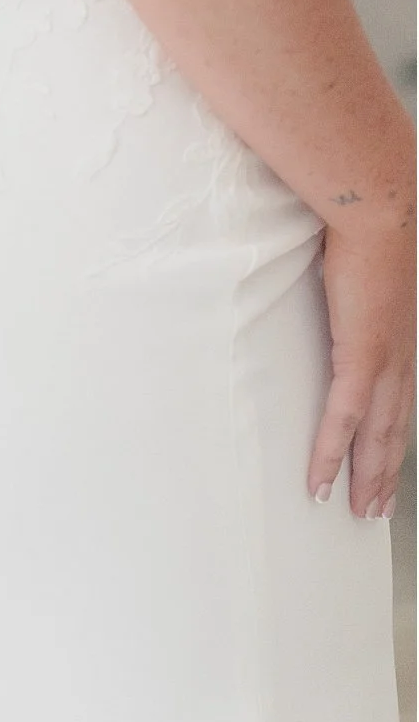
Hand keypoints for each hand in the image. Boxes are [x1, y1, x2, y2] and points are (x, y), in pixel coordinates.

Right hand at [309, 220, 414, 517]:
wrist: (378, 211)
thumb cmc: (368, 222)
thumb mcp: (360, 260)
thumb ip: (349, 280)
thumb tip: (331, 276)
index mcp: (400, 335)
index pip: (399, 398)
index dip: (393, 434)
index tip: (385, 460)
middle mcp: (400, 355)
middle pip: (393, 429)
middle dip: (384, 472)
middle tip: (376, 507)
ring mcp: (383, 361)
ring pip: (376, 436)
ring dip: (368, 477)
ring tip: (359, 510)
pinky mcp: (360, 358)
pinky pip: (343, 420)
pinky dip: (330, 454)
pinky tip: (321, 481)